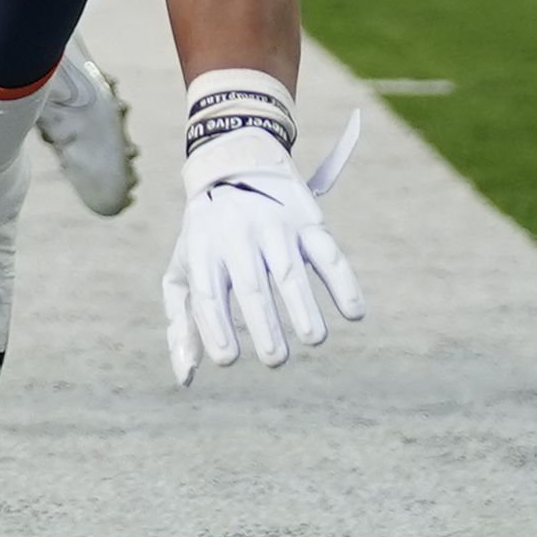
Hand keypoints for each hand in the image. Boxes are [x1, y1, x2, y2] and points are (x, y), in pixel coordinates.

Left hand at [162, 106, 365, 383]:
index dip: (216, 327)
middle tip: (275, 359)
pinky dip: (343, 282)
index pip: (207, 293)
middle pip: (252, 286)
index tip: (229, 359)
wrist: (234, 159)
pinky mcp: (307, 220)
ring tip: (313, 339)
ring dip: (304, 308)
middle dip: (264, 326)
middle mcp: (238, 235)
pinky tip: (353, 313)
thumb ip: (182, 321)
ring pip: (291, 272)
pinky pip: (328, 253)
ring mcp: (275, 225)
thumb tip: (188, 378)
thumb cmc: (206, 232)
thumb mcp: (183, 267)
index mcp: (204, 248)